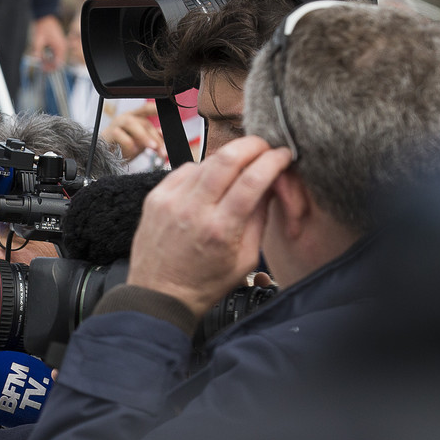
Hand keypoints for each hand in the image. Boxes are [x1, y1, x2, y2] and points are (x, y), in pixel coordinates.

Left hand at [27, 14, 67, 70]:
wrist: (46, 18)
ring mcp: (62, 45)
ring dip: (50, 61)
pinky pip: (57, 54)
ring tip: (41, 61)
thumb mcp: (38, 40)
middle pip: (59, 62)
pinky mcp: (59, 44)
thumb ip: (37, 51)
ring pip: (58, 59)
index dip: (51, 68)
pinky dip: (51, 57)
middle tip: (41, 66)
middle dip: (50, 66)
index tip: (43, 69)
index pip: (58, 63)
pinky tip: (44, 56)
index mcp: (60, 47)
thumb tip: (36, 60)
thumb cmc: (43, 27)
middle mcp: (63, 47)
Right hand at [101, 101, 165, 162]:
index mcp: (136, 116)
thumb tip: (163, 134)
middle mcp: (126, 117)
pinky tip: (132, 152)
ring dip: (144, 136)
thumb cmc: (123, 145)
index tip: (166, 110)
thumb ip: (153, 137)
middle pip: (143, 122)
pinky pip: (119, 135)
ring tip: (152, 147)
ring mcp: (117, 123)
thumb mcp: (141, 142)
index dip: (155, 108)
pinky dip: (128, 144)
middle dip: (155, 138)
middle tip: (163, 151)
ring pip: (132, 124)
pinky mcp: (108, 133)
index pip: (147, 109)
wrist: (104, 155)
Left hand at [125, 135, 293, 320]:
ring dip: (228, 158)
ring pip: (207, 160)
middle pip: (228, 158)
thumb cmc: (204, 283)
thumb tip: (270, 183)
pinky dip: (203, 169)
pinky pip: (185, 169)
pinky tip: (210, 182)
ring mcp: (170, 201)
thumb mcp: (246, 258)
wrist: (158, 295)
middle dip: (253, 145)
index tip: (284, 155)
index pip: (253, 179)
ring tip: (240, 168)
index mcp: (220, 229)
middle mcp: (193, 210)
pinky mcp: (155, 198)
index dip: (274, 160)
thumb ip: (260, 218)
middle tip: (265, 147)